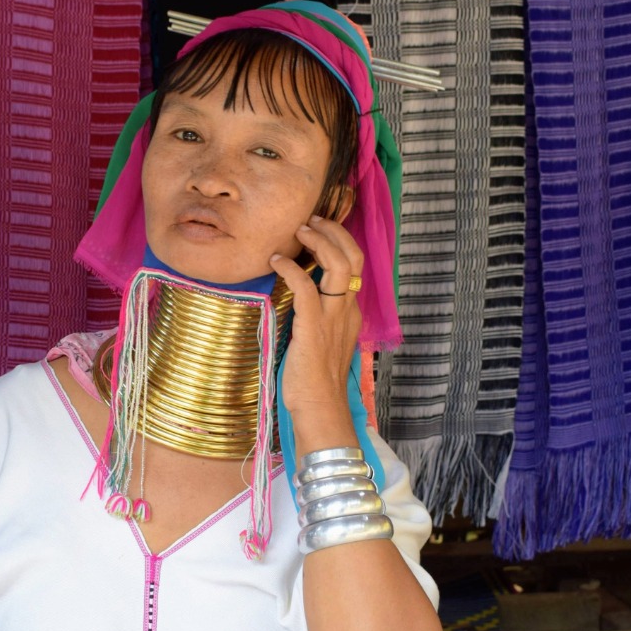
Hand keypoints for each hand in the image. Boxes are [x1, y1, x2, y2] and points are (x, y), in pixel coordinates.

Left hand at [269, 214, 362, 436]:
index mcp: (350, 313)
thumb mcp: (321, 343)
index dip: (341, 242)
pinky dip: (290, 269)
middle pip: (353, 257)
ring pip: (339, 265)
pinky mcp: (313, 327)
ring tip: (300, 230)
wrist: (320, 409)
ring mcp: (333, 317)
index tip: (321, 229)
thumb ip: (316, 321)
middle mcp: (347, 310)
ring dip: (319, 241)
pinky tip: (275, 262)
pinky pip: (306, 287)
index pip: (354, 267)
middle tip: (311, 221)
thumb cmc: (315, 383)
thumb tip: (297, 304)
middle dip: (334, 232)